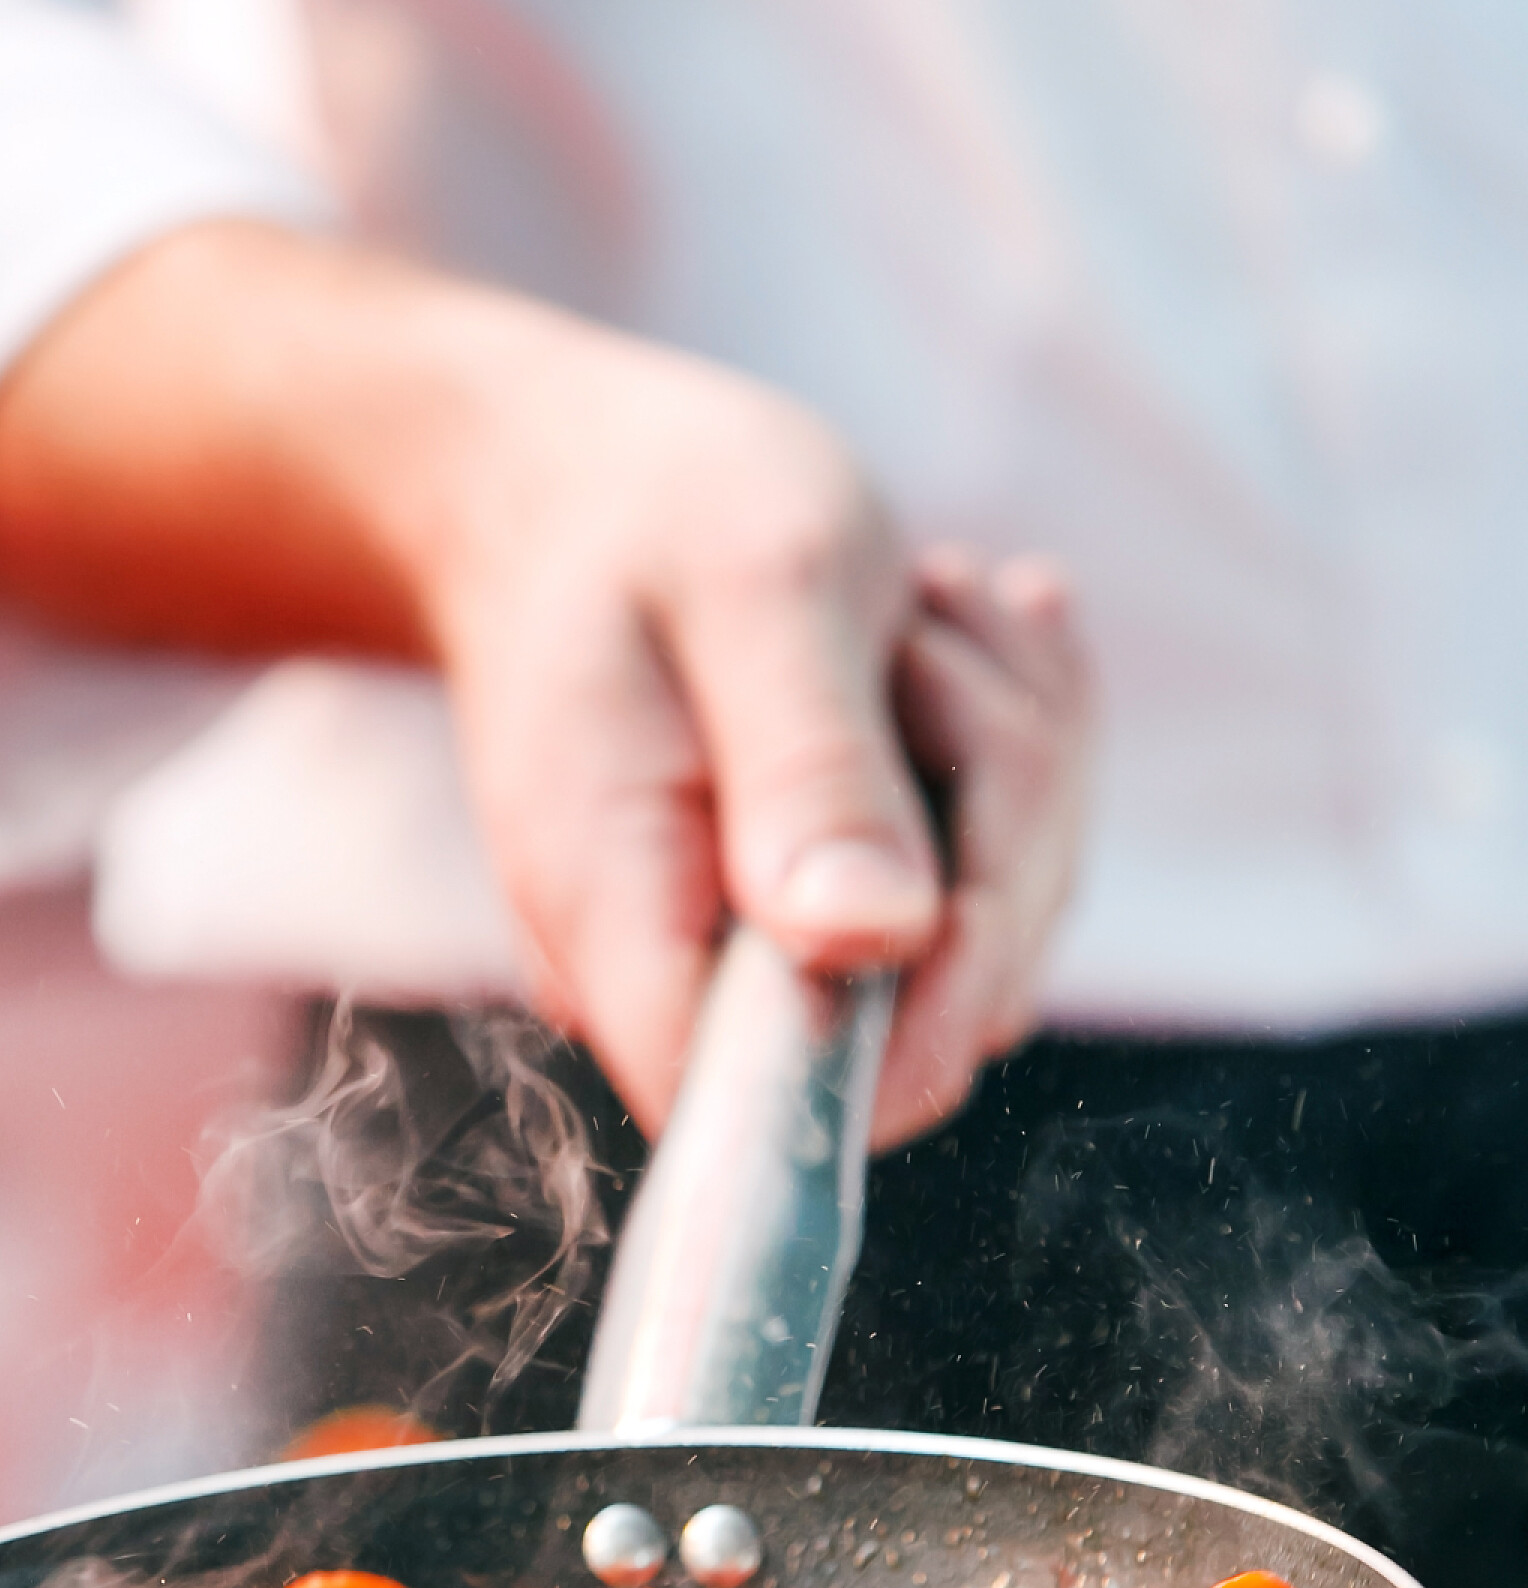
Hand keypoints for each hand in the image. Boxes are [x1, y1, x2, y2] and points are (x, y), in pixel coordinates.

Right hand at [405, 326, 1088, 1144]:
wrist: (572, 485)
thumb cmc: (648, 513)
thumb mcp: (754, 588)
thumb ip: (808, 766)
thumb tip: (872, 942)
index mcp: (625, 918)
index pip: (775, 1103)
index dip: (917, 1012)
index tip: (956, 844)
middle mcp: (693, 974)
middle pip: (934, 1022)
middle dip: (997, 817)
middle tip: (926, 631)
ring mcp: (775, 955)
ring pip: (994, 943)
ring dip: (1011, 757)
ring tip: (922, 609)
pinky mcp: (841, 916)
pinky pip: (1001, 881)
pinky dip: (1014, 745)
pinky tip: (954, 632)